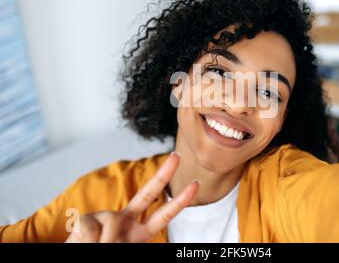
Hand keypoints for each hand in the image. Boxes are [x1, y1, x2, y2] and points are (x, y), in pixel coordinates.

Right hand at [65, 152, 197, 242]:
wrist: (72, 260)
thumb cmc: (97, 252)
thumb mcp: (120, 249)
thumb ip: (120, 239)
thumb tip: (109, 234)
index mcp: (138, 233)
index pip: (163, 215)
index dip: (180, 201)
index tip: (195, 184)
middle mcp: (125, 221)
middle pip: (148, 193)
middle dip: (163, 174)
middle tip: (177, 156)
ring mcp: (106, 217)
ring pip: (112, 220)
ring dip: (104, 241)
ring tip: (95, 248)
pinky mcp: (86, 219)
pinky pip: (91, 228)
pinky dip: (87, 241)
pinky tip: (82, 243)